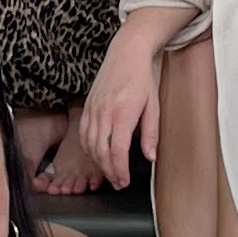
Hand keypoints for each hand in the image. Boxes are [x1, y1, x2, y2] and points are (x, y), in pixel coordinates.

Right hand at [81, 25, 168, 184]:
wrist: (126, 53)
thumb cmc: (142, 79)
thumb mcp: (154, 106)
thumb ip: (151, 133)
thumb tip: (150, 157)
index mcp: (123, 112)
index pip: (117, 150)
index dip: (119, 170)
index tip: (124, 181)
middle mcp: (104, 112)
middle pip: (101, 151)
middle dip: (109, 171)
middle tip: (118, 182)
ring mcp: (93, 109)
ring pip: (89, 145)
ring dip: (98, 163)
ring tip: (109, 173)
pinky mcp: (87, 106)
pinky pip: (83, 134)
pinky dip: (88, 149)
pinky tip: (97, 155)